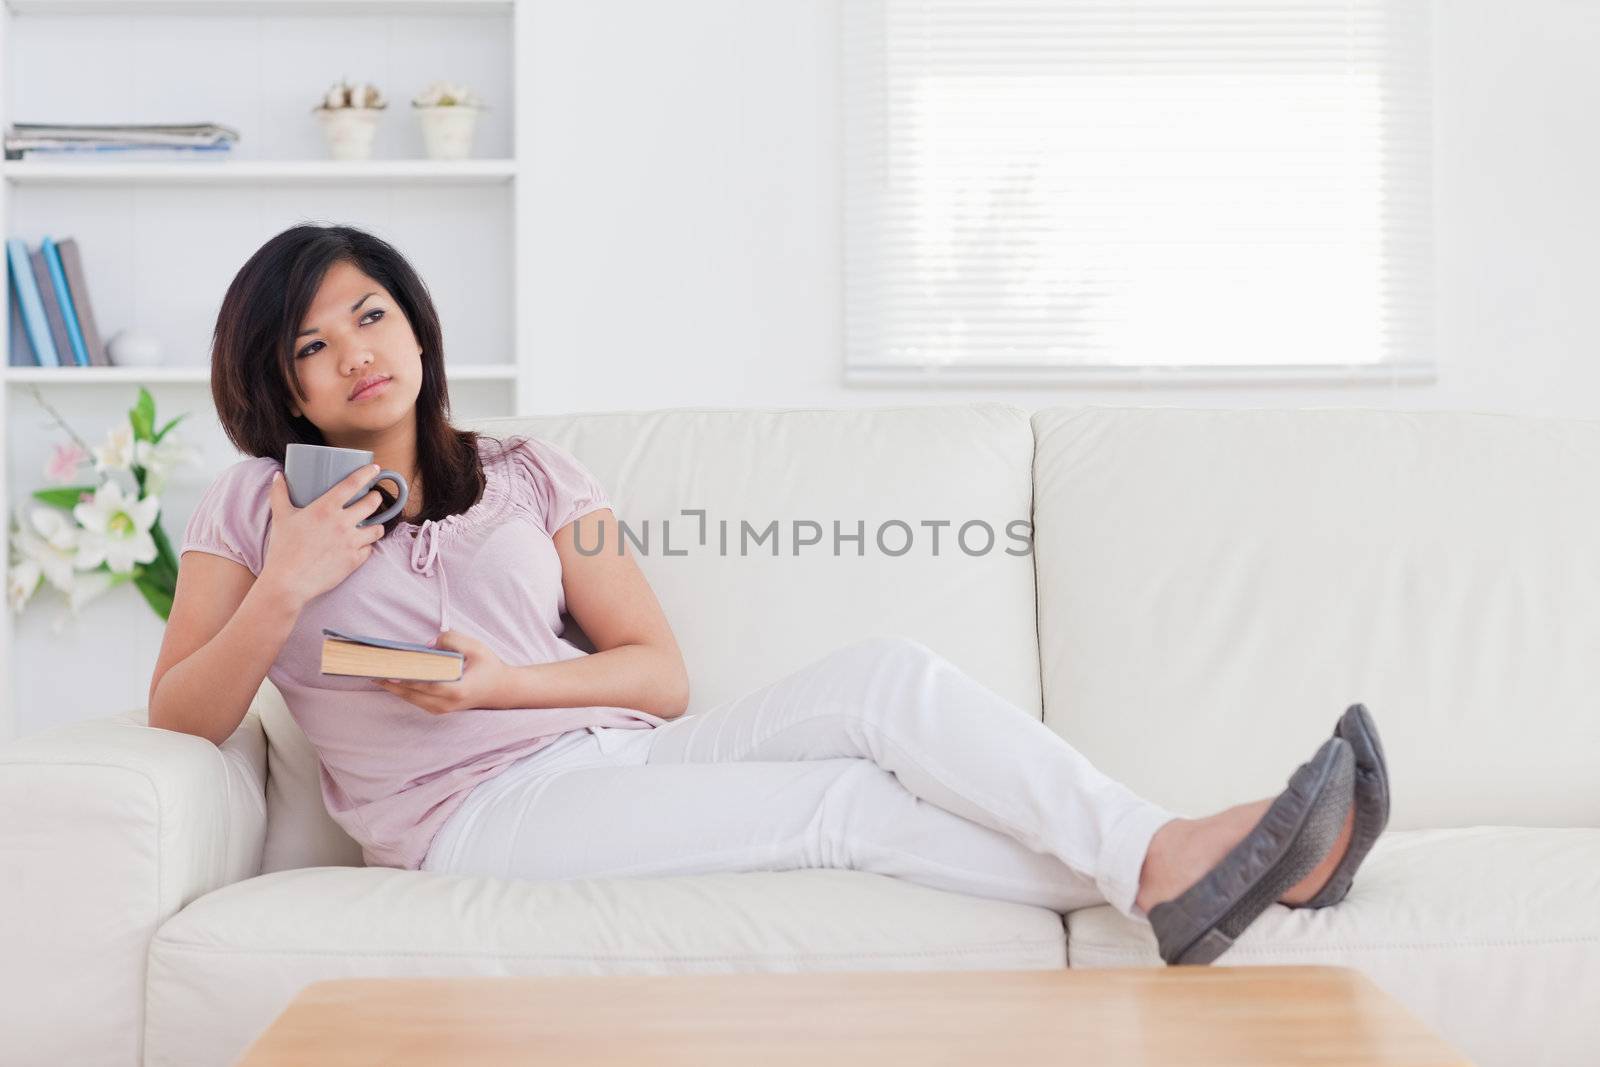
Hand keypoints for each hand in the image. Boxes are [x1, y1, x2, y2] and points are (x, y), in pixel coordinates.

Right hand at [261, 463, 388, 608]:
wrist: (288, 582)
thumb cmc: (283, 549)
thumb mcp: (280, 517)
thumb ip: (279, 494)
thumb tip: (278, 475)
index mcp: (325, 508)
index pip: (353, 484)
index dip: (367, 474)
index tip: (376, 469)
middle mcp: (342, 523)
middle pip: (372, 504)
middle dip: (376, 498)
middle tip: (373, 498)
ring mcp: (351, 542)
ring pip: (377, 528)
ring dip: (376, 525)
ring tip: (371, 524)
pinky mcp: (355, 560)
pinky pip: (370, 549)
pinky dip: (367, 546)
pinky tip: (362, 545)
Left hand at [373, 630, 512, 714]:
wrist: (501, 689)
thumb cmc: (489, 666)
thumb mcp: (476, 647)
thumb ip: (452, 640)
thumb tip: (427, 645)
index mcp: (457, 690)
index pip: (424, 684)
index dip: (404, 678)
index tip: (387, 670)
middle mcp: (447, 703)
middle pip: (412, 694)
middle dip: (392, 682)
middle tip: (372, 669)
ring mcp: (442, 709)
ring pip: (411, 699)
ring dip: (394, 688)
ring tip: (377, 673)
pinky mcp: (439, 709)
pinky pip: (416, 700)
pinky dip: (403, 691)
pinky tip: (392, 680)